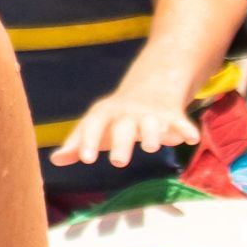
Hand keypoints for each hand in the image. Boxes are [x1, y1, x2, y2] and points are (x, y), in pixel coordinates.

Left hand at [49, 90, 193, 169]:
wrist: (152, 84)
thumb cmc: (117, 116)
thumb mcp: (97, 125)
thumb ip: (78, 143)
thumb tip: (56, 160)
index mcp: (106, 114)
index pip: (93, 125)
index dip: (89, 140)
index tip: (86, 159)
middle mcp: (128, 113)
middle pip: (124, 127)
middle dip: (121, 142)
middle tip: (117, 162)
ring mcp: (151, 114)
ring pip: (152, 123)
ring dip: (153, 133)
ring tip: (151, 146)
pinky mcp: (172, 115)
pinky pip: (180, 122)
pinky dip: (185, 129)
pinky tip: (189, 139)